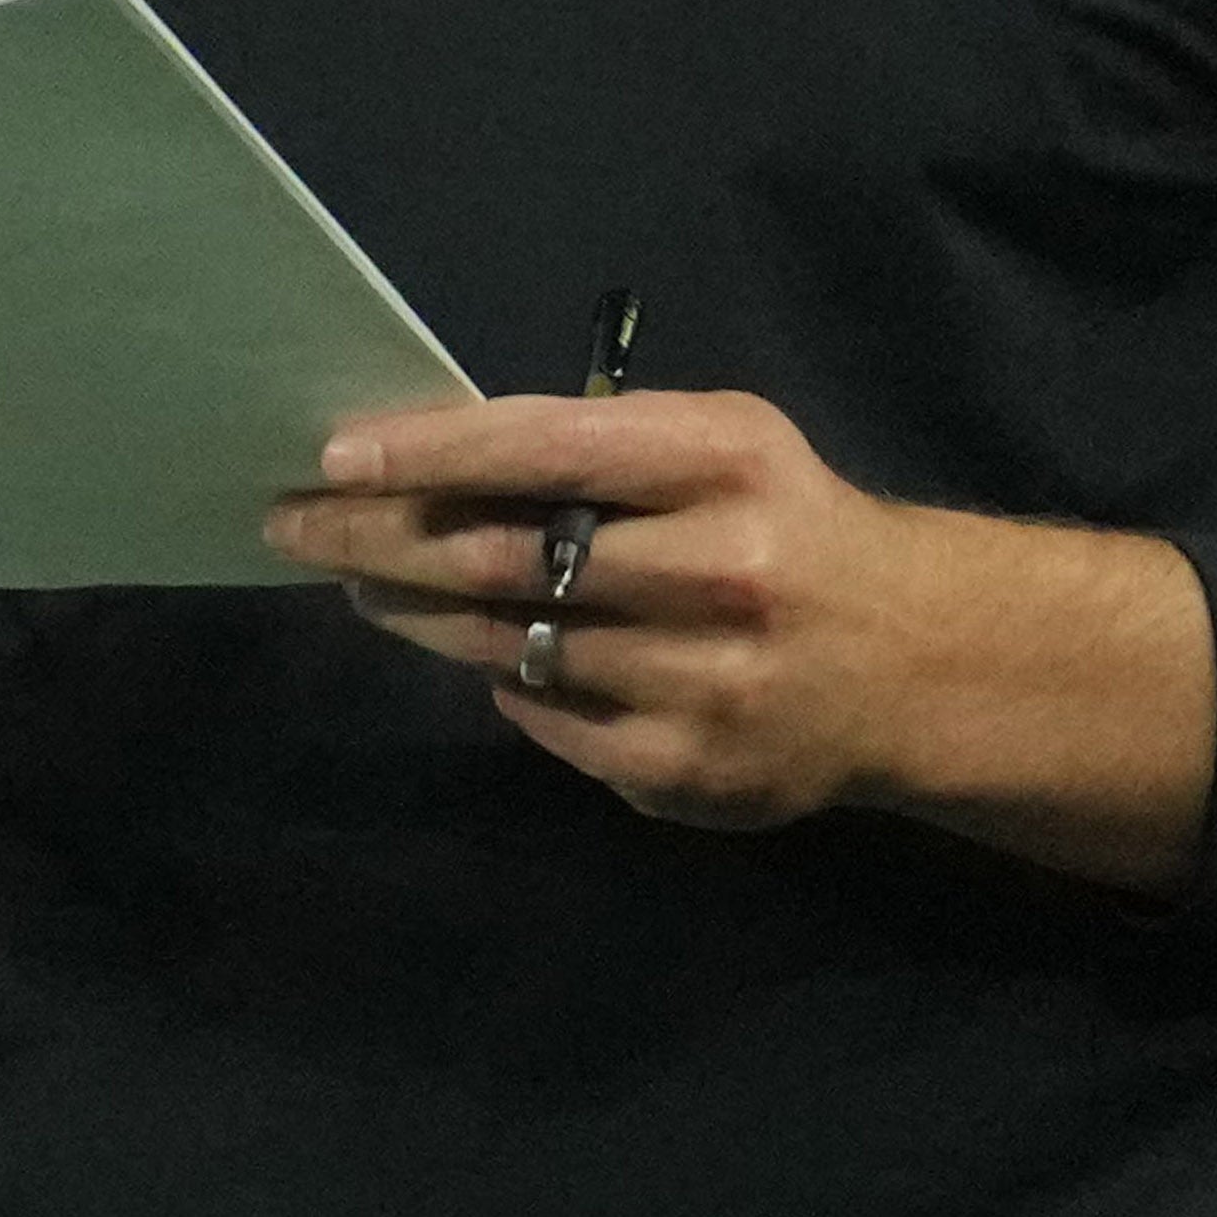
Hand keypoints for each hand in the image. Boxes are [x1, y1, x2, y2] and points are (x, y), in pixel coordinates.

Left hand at [269, 388, 1210, 883]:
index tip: (332, 458)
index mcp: (727, 463)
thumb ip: (602, 448)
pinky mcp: (688, 771)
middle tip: (300, 527)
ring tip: (363, 585)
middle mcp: (720, 572)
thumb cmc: (789, 523)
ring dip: (416, 615)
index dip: (429, 454)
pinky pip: (548, 723)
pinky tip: (477, 657)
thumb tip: (426, 458)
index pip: (546, 450)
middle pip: (507, 560)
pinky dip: (502, 685)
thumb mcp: (725, 445)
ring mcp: (702, 684)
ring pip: (509, 648)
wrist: (917, 664)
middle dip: (382, 541)